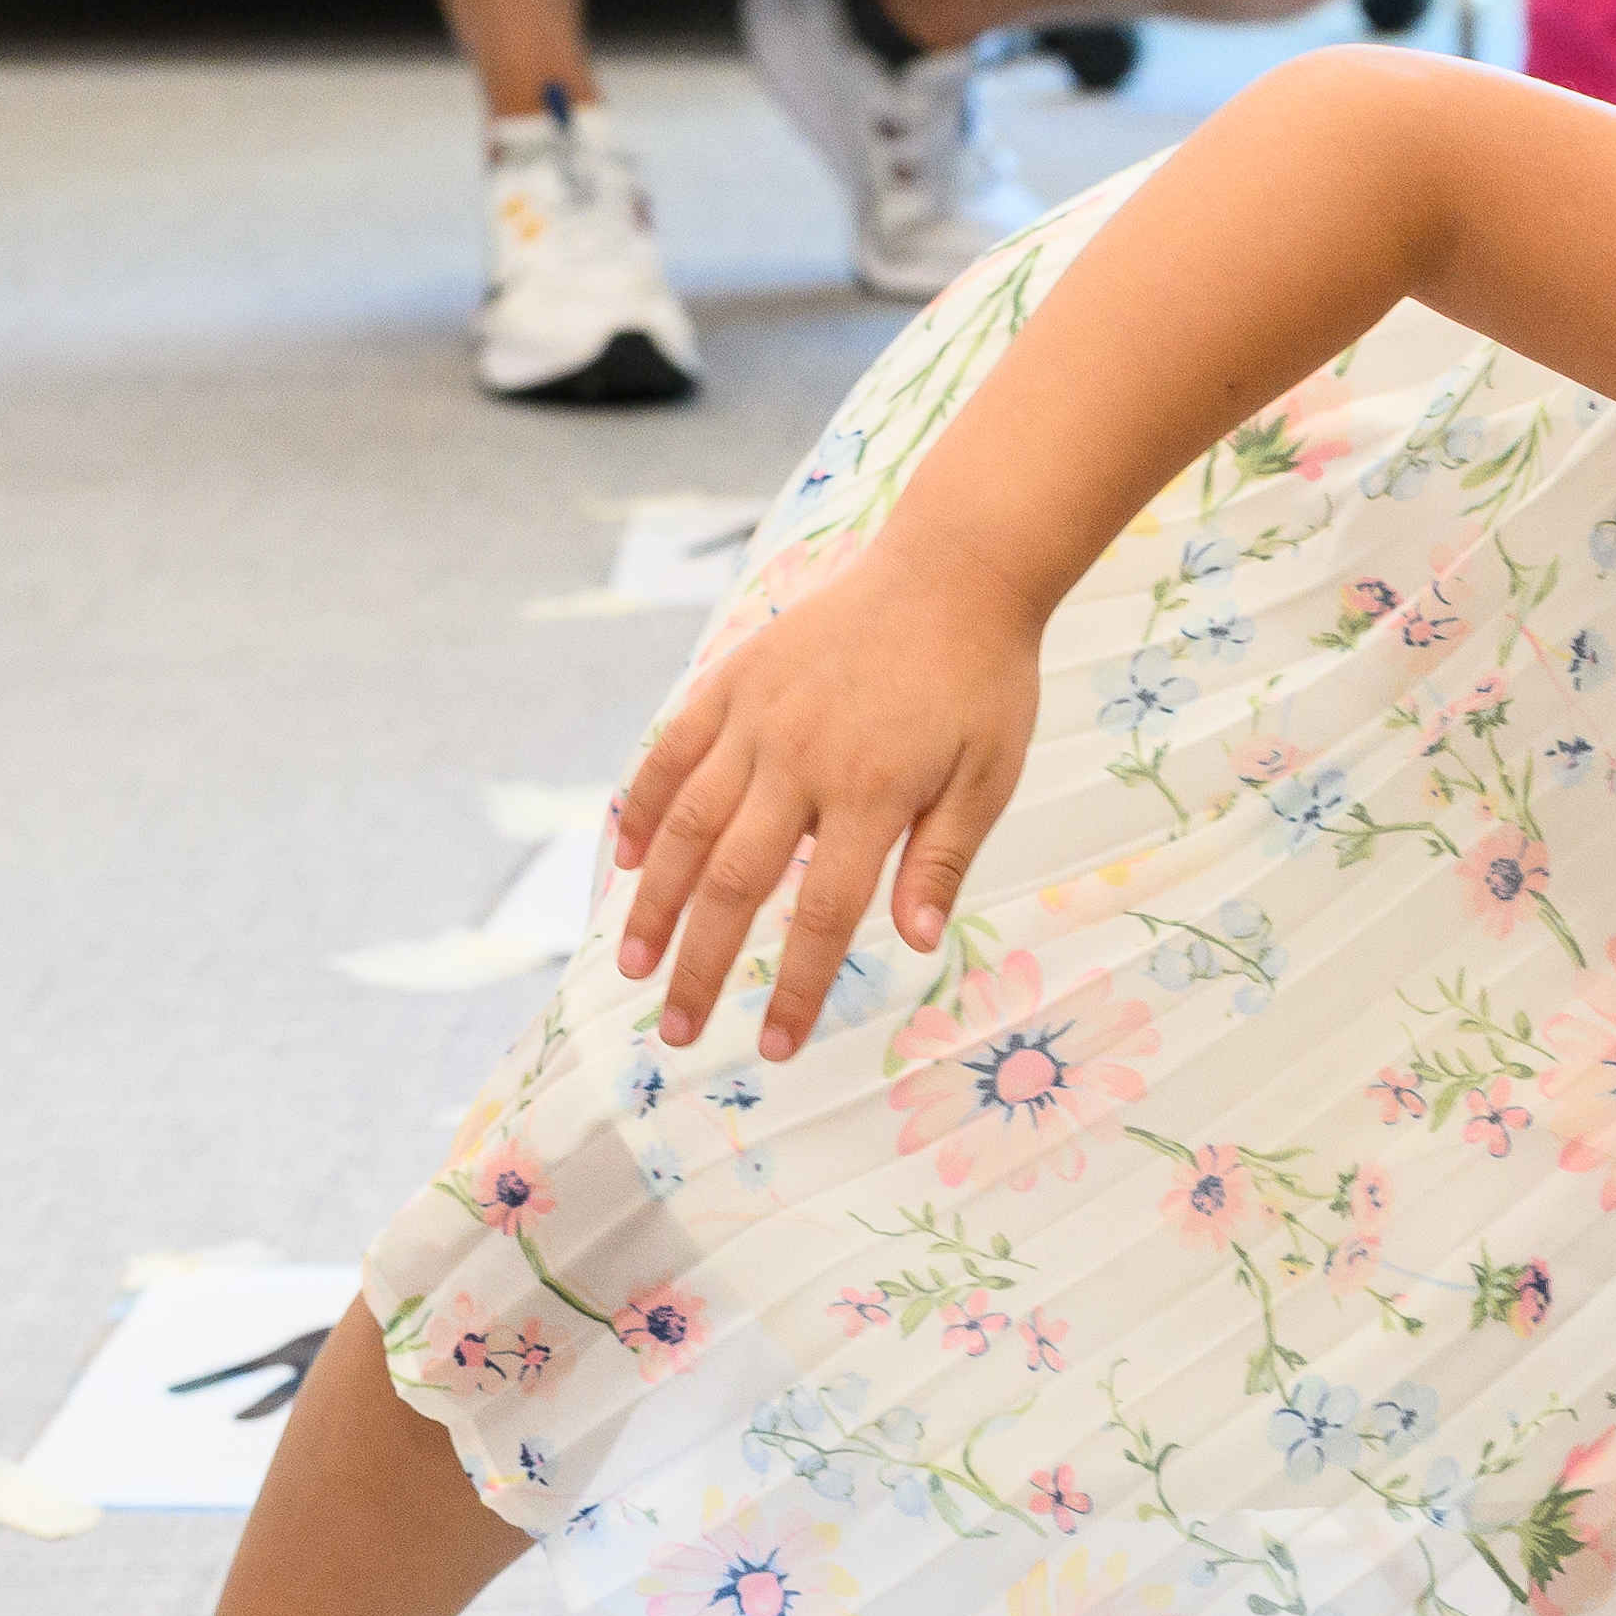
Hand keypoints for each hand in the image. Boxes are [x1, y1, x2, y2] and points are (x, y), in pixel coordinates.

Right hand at [606, 527, 1048, 1059]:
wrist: (954, 568)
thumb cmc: (982, 681)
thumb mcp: (988, 776)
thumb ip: (942, 860)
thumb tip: (916, 945)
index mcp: (872, 795)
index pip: (824, 917)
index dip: (797, 988)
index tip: (772, 1048)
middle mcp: (801, 760)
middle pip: (737, 884)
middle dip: (702, 966)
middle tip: (675, 1031)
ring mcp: (758, 717)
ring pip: (688, 824)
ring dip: (656, 902)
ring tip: (630, 963)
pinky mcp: (734, 679)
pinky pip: (673, 750)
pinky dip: (645, 805)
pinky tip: (628, 859)